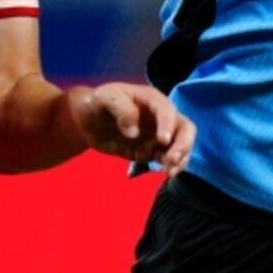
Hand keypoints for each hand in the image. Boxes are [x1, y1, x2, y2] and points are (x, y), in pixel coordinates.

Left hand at [68, 82, 194, 175]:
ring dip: (181, 158)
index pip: (167, 110)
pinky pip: (170, 158)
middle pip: (185, 128)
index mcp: (151, 100)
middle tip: (171, 159)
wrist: (87, 121)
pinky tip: (166, 174)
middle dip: (183, 144)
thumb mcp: (104, 98)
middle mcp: (161, 117)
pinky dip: (173, 166)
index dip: (168, 124)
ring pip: (182, 145)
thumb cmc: (97, 103)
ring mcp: (159, 134)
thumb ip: (120, 109)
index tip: (162, 141)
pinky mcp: (154, 151)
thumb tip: (134, 132)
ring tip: (168, 172)